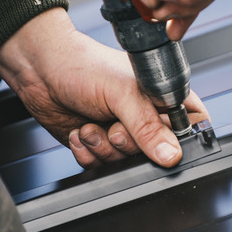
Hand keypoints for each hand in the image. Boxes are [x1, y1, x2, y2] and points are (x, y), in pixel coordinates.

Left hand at [0, 8, 208, 167]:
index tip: (157, 139)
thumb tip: (171, 154)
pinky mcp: (97, 144)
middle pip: (156, 154)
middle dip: (127, 144)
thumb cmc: (83, 65)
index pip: (191, 126)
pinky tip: (79, 132)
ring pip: (125, 163)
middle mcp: (144, 116)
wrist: (40, 69)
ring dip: (102, 147)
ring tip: (90, 125)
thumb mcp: (122, 94)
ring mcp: (121, 131)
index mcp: (162, 96)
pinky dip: (86, 153)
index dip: (179, 140)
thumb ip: (147, 126)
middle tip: (112, 124)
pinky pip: (100, 166)